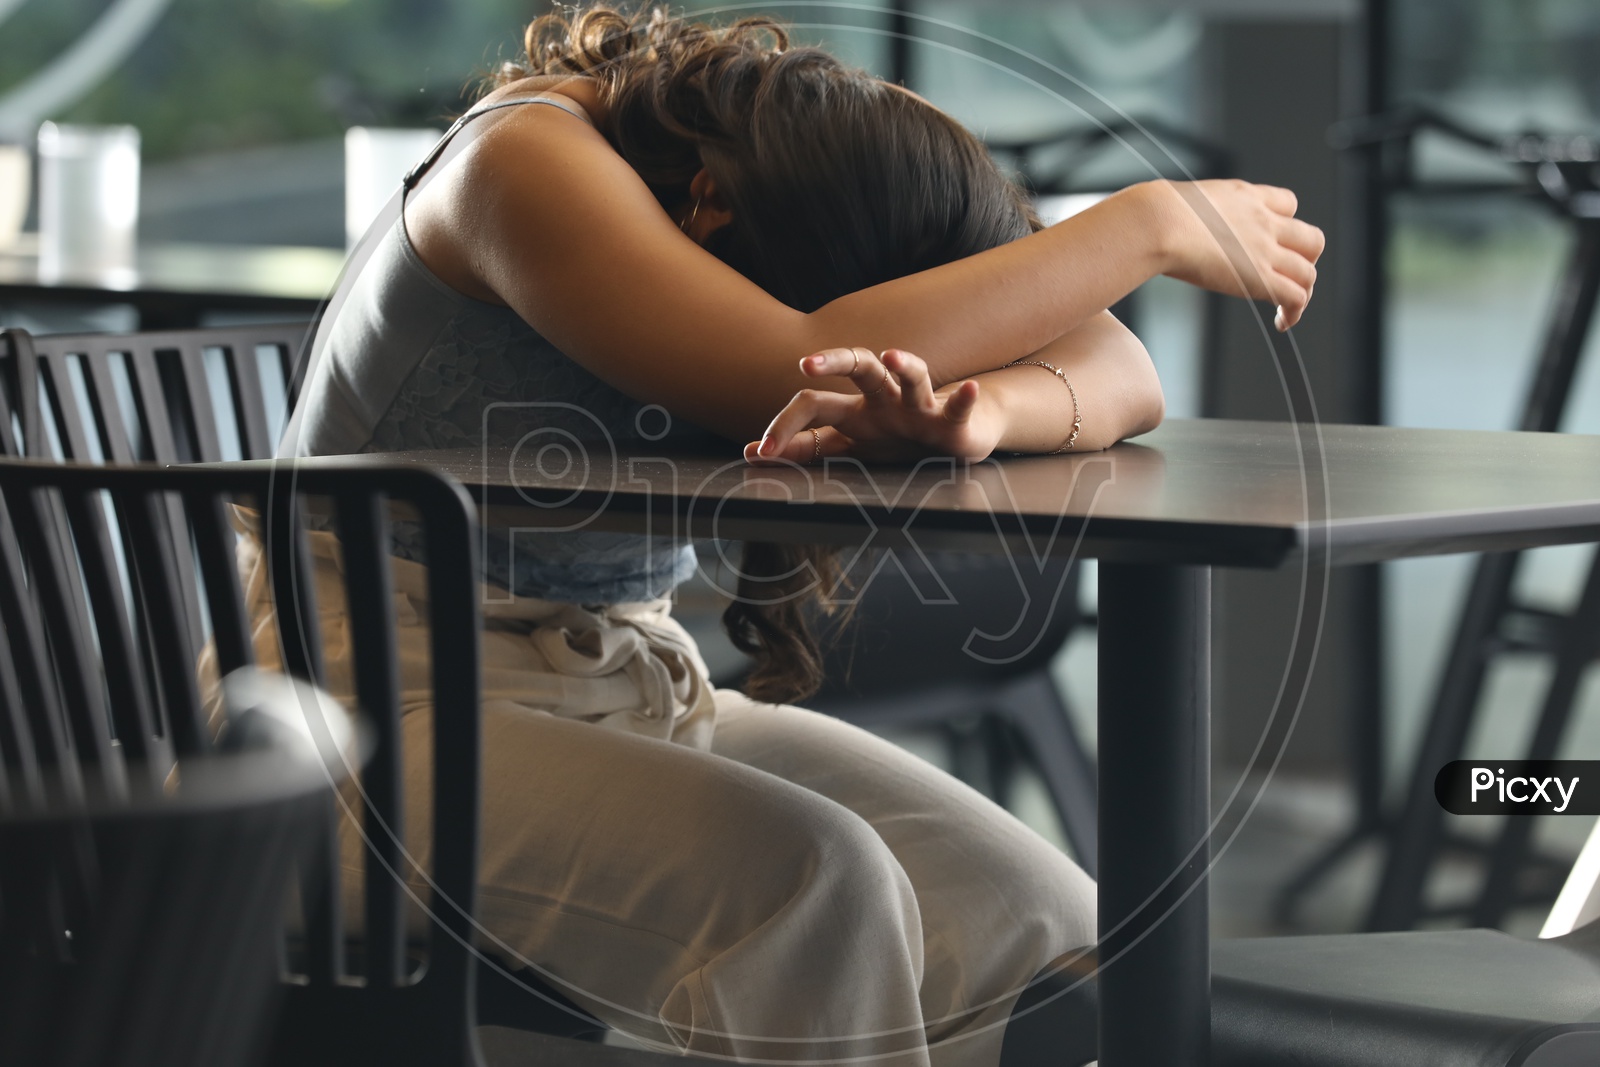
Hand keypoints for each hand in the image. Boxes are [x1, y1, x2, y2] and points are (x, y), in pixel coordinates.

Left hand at [743, 347, 1000, 464]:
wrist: (954, 438)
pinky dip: (965, 397)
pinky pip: (958, 405)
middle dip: (833, 362)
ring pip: (912, 375)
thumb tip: (753, 452)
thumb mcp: (848, 446)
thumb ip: (805, 447)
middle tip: (806, 365)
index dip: (785, 424)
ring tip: (892, 355)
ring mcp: (919, 407)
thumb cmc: (895, 440)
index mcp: (855, 410)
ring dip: (905, 363)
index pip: (813, 404)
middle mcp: (885, 400)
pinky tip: (968, 389)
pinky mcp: (952, 420)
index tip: (761, 451)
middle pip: (859, 368)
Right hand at [1144, 178, 1325, 330]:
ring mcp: (1266, 251)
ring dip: (1302, 292)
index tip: (1271, 242)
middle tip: (1287, 276)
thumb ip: (1192, 210)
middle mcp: (1264, 222)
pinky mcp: (1259, 278)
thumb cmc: (1156, 214)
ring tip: (1286, 308)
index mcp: (1247, 197)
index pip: (1288, 204)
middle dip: (1306, 260)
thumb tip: (1163, 218)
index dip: (1285, 224)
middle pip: (1311, 240)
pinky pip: (1295, 297)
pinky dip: (1295, 312)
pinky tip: (1282, 322)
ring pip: (1308, 273)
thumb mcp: (1185, 199)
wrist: (1159, 223)